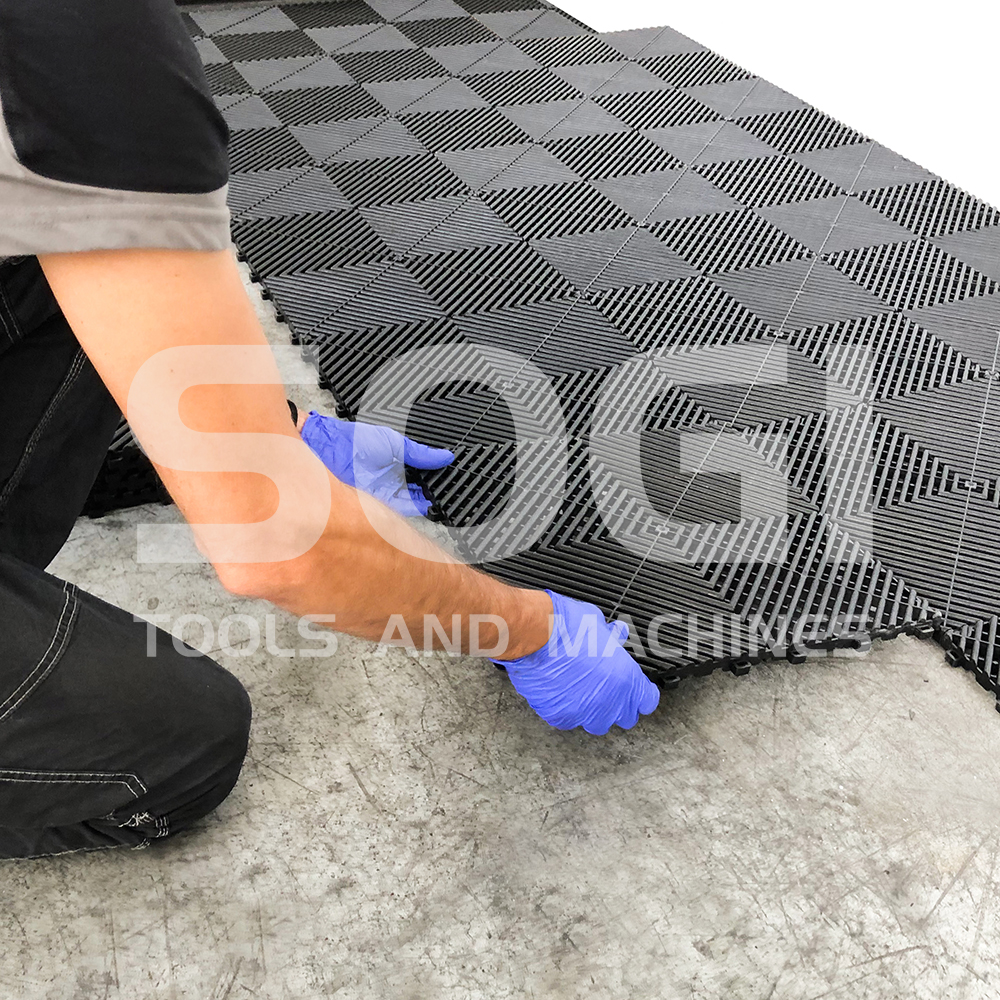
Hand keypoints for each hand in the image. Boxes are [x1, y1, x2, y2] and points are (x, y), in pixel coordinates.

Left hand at [300, 411, 453, 515]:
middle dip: (431, 497)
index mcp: (394, 468)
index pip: (418, 481)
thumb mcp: (395, 443)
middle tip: (448, 494)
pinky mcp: (374, 507)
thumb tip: (445, 456)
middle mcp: (388, 485)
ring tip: (438, 500)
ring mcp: (381, 498)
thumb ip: (419, 453)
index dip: (433, 483)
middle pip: (416, 496)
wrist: (328, 447)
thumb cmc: (353, 440)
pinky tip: (424, 506)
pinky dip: (411, 511)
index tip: (449, 482)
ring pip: (409, 507)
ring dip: (423, 506)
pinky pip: (397, 514)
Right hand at [493, 590, 659, 734]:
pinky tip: (560, 692)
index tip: (636, 688)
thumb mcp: (597, 623)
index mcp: (627, 680)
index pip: (647, 701)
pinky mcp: (560, 716)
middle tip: (607, 687)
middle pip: (625, 717)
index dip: (641, 694)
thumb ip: (611, 636)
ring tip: (583, 692)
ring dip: (594, 712)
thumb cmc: (569, 628)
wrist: (538, 638)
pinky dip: (565, 710)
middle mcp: (610, 702)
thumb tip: (615, 634)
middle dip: (619, 705)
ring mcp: (584, 713)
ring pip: (596, 724)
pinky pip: (567, 720)